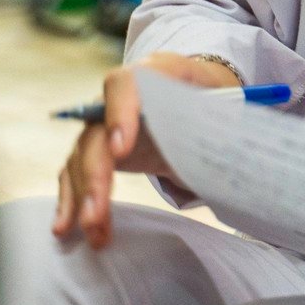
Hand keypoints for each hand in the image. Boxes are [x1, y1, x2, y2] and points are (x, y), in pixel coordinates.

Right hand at [51, 52, 240, 247]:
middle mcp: (122, 97)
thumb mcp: (229, 101)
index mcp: (157, 73)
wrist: (201, 91)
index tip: (121, 149)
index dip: (119, 113)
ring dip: (83, 195)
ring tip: (93, 230)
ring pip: (82, 156)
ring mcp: (106, 122)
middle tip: (97, 211)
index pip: (126, 84)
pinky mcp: (100, 148)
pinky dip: (71, 199)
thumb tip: (237, 151)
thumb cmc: (216, 96)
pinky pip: (76, 171)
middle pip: (96, 130)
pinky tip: (67, 227)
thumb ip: (226, 119)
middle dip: (95, 173)